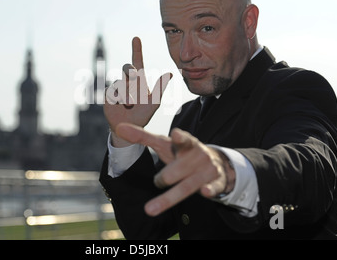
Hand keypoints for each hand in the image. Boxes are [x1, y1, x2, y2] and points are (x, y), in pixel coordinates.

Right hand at [104, 37, 171, 146]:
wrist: (129, 128)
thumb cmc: (143, 114)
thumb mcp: (154, 102)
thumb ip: (160, 88)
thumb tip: (171, 73)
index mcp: (139, 80)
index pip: (137, 61)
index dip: (137, 49)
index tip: (136, 38)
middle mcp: (127, 81)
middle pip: (127, 68)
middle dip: (130, 71)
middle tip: (134, 77)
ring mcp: (117, 87)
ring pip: (121, 82)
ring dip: (127, 94)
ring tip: (130, 105)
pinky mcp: (109, 95)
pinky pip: (112, 91)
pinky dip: (119, 99)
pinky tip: (121, 106)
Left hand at [115, 123, 235, 216]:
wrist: (216, 163)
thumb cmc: (183, 153)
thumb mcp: (165, 144)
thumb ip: (143, 137)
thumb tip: (119, 127)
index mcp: (186, 143)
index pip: (183, 139)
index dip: (179, 138)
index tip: (176, 135)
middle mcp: (198, 155)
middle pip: (178, 170)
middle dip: (164, 178)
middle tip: (157, 181)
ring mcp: (208, 169)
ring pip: (188, 185)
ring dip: (170, 196)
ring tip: (150, 209)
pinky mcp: (215, 182)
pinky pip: (213, 188)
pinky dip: (209, 190)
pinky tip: (204, 192)